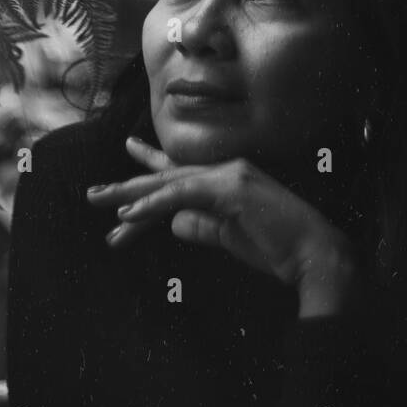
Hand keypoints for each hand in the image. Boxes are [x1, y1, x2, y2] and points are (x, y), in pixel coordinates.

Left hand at [87, 137, 357, 317]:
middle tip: (93, 194)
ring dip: (132, 196)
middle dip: (129, 186)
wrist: (314, 254)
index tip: (129, 151)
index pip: (181, 172)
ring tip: (101, 206)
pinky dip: (153, 203)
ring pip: (168, 183)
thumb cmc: (278, 250)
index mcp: (227, 180)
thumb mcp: (230, 238)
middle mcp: (225, 169)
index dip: (151, 165)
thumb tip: (172, 223)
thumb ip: (201, 226)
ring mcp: (228, 175)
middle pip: (167, 176)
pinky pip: (181, 194)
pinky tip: (128, 215)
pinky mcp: (229, 189)